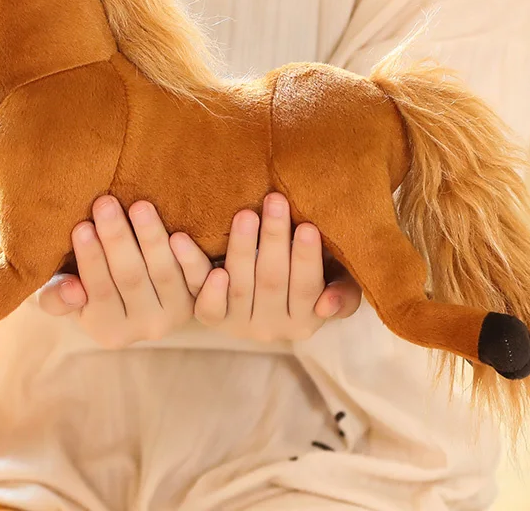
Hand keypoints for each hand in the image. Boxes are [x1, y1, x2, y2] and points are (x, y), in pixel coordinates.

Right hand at [36, 196, 194, 347]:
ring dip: (151, 238)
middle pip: (131, 279)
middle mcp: (144, 329)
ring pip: (163, 273)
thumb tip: (71, 290)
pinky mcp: (199, 298)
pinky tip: (180, 233)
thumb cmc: (87, 280)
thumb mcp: (63, 294)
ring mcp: (176, 315)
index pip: (99, 291)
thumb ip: (56, 298)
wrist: (135, 281)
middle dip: (117, 239)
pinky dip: (189, 257)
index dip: (90, 259)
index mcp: (108, 331)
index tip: (81, 226)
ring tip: (138, 206)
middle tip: (105, 203)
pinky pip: (196, 277)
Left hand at [169, 193, 361, 342]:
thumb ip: (343, 292)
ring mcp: (240, 324)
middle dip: (273, 239)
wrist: (269, 280)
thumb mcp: (336, 282)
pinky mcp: (212, 318)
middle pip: (272, 281)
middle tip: (274, 201)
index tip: (307, 226)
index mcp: (306, 319)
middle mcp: (272, 328)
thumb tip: (327, 304)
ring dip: (240, 248)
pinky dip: (200, 279)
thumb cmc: (311, 273)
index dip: (306, 258)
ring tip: (244, 215)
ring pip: (239, 285)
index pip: (307, 288)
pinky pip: (205, 304)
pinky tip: (186, 245)